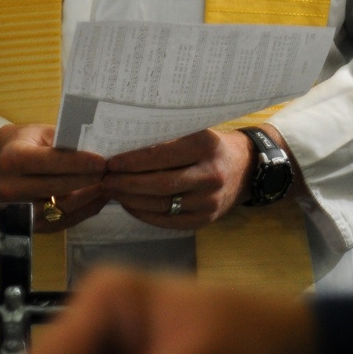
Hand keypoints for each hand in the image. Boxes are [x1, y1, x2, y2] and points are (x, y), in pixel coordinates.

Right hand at [0, 123, 106, 231]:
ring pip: (61, 208)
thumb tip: (100, 145)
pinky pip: (63, 221)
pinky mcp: (30, 225)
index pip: (48, 162)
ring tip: (109, 184)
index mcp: (12, 159)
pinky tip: (100, 198)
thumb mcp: (42, 133)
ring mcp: (18, 210)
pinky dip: (85, 210)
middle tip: (110, 172)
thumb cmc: (26, 143)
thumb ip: (66, 140)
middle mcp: (10, 188)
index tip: (102, 160)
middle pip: (56, 187)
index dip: (77, 162)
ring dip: (89, 198)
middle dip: (87, 180)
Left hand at [101, 127, 256, 229]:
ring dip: (132, 200)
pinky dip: (145, 214)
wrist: (246, 168)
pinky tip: (131, 205)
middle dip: (127, 184)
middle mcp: (210, 175)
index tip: (111, 162)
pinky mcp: (206, 220)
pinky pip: (169, 221)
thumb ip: (167, 139)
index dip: (133, 162)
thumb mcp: (196, 132)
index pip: (161, 156)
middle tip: (106, 180)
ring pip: (162, 205)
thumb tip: (124, 147)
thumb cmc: (212, 146)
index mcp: (205, 146)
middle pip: (160, 184)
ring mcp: (210, 201)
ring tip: (114, 192)